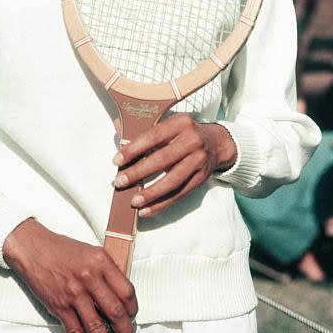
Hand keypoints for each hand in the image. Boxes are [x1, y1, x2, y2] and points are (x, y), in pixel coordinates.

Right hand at [2, 218, 136, 332]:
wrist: (32, 248)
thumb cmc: (62, 249)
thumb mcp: (91, 251)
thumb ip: (106, 271)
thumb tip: (119, 296)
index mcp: (102, 262)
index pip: (127, 291)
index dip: (133, 308)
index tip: (133, 317)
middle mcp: (90, 278)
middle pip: (115, 312)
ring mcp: (74, 294)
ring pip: (96, 328)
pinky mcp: (60, 306)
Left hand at [113, 113, 236, 217]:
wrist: (216, 143)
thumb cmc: (182, 133)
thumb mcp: (168, 124)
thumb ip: (143, 127)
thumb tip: (119, 127)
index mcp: (180, 123)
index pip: (153, 136)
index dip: (134, 149)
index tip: (117, 160)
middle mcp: (192, 141)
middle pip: (163, 159)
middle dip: (139, 172)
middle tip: (120, 181)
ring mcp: (199, 160)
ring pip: (172, 180)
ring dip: (151, 193)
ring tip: (134, 201)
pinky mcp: (201, 178)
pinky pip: (179, 193)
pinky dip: (162, 203)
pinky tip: (146, 209)